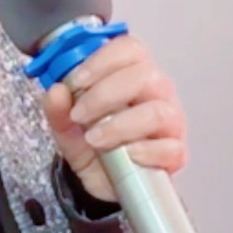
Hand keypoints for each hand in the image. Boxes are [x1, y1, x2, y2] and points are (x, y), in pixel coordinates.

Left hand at [42, 34, 188, 202]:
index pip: (129, 49)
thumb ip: (59, 109)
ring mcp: (171, 122)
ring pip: (158, 112)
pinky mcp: (176, 153)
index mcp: (132, 74)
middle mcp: (157, 92)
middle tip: (79, 114)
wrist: (105, 184)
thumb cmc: (93, 143)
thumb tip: (56, 91)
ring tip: (94, 139)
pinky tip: (126, 155)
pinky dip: (146, 151)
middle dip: (105, 94)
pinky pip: (170, 148)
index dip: (102, 60)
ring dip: (121, 125)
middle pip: (144, 75)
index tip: (76, 81)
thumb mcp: (67, 127)